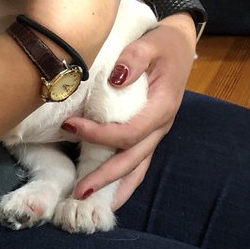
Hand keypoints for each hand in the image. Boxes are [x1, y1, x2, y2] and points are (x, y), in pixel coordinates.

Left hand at [63, 13, 195, 205]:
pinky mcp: (149, 134)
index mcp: (162, 108)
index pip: (129, 132)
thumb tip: (117, 77)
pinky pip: (137, 162)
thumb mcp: (150, 44)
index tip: (70, 126)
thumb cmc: (162, 44)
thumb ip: (134, 59)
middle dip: (105, 178)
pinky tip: (106, 193)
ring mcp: (156, 133)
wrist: (179, 44)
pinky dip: (122, 180)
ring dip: (115, 188)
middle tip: (79, 192)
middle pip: (132, 160)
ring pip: (137, 168)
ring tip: (91, 204)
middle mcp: (160, 127)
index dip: (99, 134)